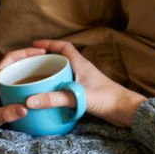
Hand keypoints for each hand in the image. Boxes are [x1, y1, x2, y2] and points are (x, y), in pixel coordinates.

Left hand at [0, 47, 47, 144]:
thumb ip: (7, 113)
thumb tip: (26, 108)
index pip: (11, 57)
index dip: (27, 52)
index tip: (43, 52)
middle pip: (17, 61)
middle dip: (33, 57)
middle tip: (51, 59)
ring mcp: (0, 83)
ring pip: (18, 70)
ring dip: (32, 67)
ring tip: (49, 69)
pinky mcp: (4, 90)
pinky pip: (18, 79)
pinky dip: (29, 78)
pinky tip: (39, 85)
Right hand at [24, 40, 145, 127]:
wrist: (125, 110)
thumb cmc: (106, 99)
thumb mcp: (77, 97)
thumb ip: (54, 99)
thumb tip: (29, 101)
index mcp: (81, 65)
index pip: (64, 47)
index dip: (49, 43)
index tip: (34, 44)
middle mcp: (82, 70)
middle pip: (62, 59)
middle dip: (46, 60)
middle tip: (28, 65)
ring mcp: (84, 81)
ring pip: (64, 73)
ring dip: (50, 74)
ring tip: (34, 80)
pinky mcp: (85, 92)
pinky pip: (66, 85)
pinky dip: (56, 87)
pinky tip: (48, 96)